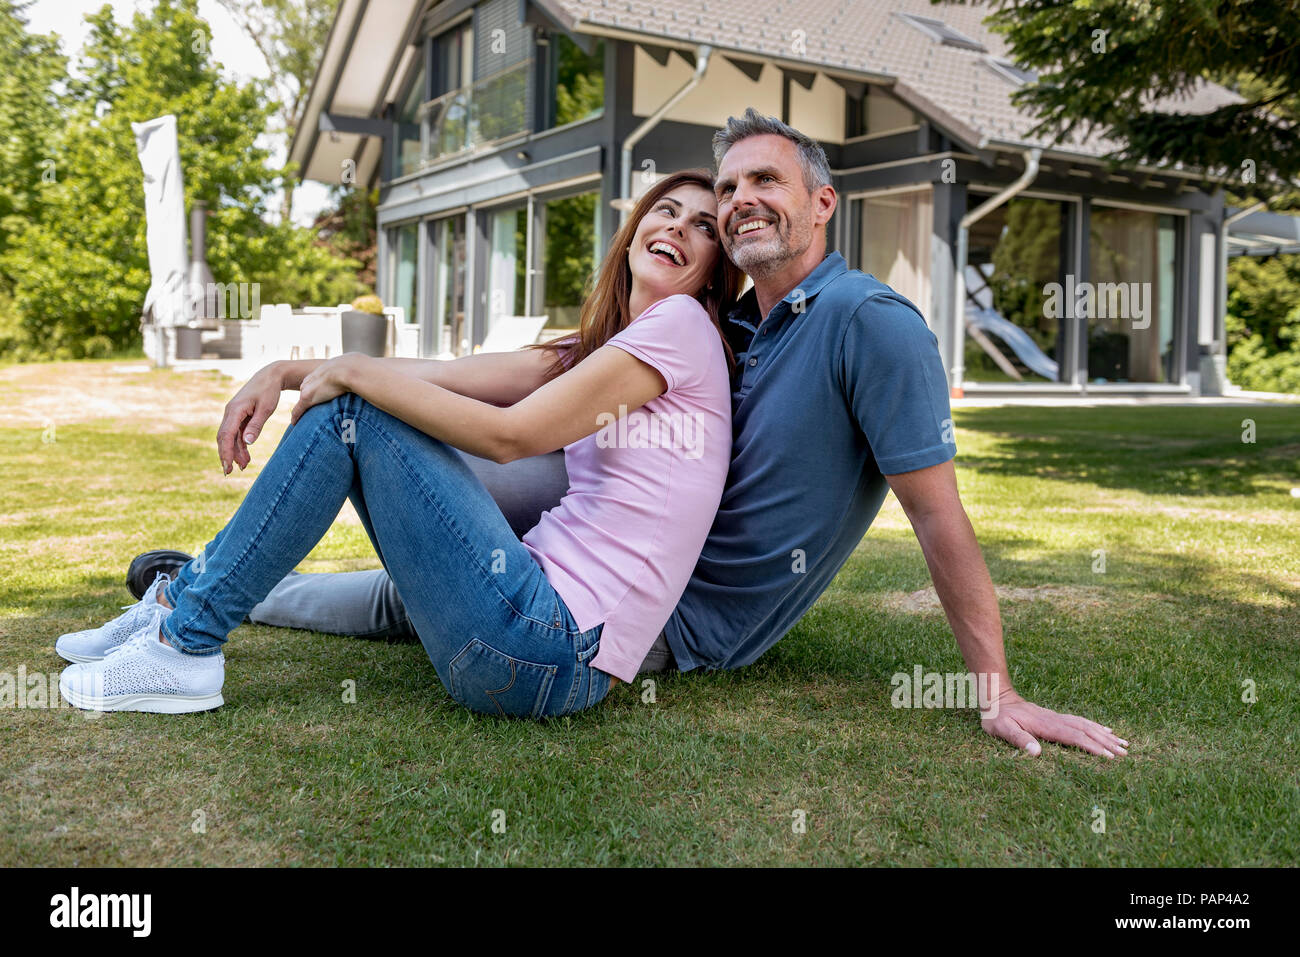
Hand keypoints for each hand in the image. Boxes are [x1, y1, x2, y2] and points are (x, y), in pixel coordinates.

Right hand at [217, 362, 284, 473]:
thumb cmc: (269, 391)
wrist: (270, 376)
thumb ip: (256, 425)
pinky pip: (236, 434)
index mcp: (235, 410)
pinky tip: (245, 457)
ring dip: (235, 452)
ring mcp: (234, 414)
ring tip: (243, 467)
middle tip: (229, 472)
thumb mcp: (266, 408)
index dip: (226, 452)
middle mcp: (230, 412)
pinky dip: (240, 445)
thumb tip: (247, 443)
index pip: (226, 434)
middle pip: (224, 437)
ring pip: (230, 437)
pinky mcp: (239, 416)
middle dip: (226, 455)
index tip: (228, 466)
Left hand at [289, 353, 367, 425]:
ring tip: (300, 416)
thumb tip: (380, 375)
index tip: (317, 394)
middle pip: (307, 388)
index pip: (318, 379)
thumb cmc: (363, 369)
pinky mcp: (308, 398)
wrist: (353, 370)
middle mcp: (316, 376)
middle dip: (307, 396)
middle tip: (307, 406)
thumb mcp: (362, 366)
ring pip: (302, 399)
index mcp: (328, 368)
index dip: (317, 387)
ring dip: (301, 408)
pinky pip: (299, 409)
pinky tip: (294, 423)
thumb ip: (364, 372)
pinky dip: (296, 416)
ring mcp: (311, 387)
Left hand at [981, 688, 1128, 757]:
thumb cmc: (997, 717)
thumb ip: (1018, 739)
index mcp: (1046, 725)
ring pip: (1086, 725)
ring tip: (1123, 742)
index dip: (1091, 747)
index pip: (1074, 737)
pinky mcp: (1055, 717)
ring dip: (1105, 734)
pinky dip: (1095, 726)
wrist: (997, 697)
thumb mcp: (1001, 729)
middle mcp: (1056, 719)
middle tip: (1126, 752)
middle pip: (1086, 730)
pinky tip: (1104, 730)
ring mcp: (1057, 717)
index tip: (1108, 756)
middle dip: (1106, 742)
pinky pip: (1080, 721)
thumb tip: (1037, 753)